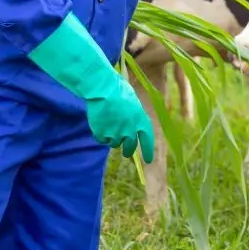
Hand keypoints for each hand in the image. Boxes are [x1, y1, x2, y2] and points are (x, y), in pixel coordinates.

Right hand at [28, 13, 156, 162]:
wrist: (102, 89)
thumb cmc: (118, 89)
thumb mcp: (132, 101)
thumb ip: (134, 115)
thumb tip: (133, 124)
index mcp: (140, 119)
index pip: (147, 139)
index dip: (148, 150)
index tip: (148, 160)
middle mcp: (130, 130)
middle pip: (130, 146)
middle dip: (128, 150)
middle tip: (126, 153)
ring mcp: (116, 133)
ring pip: (115, 143)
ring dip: (112, 138)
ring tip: (108, 124)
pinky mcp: (103, 134)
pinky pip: (102, 139)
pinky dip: (101, 135)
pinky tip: (99, 124)